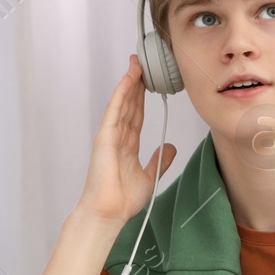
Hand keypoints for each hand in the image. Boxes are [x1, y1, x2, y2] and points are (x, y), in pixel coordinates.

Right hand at [79, 54, 177, 222]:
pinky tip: (128, 80)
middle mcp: (117, 137)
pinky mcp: (104, 137)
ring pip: (122, 103)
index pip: (136, 114)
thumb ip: (159, 159)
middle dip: (136, 83)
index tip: (148, 81)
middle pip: (129, 104)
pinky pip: (114, 111)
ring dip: (129, 83)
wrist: (109, 212)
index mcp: (127, 145)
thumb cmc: (122, 199)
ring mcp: (110, 135)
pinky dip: (120, 94)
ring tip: (136, 64)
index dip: (141, 97)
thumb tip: (169, 147)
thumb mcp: (149, 176)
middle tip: (142, 63)